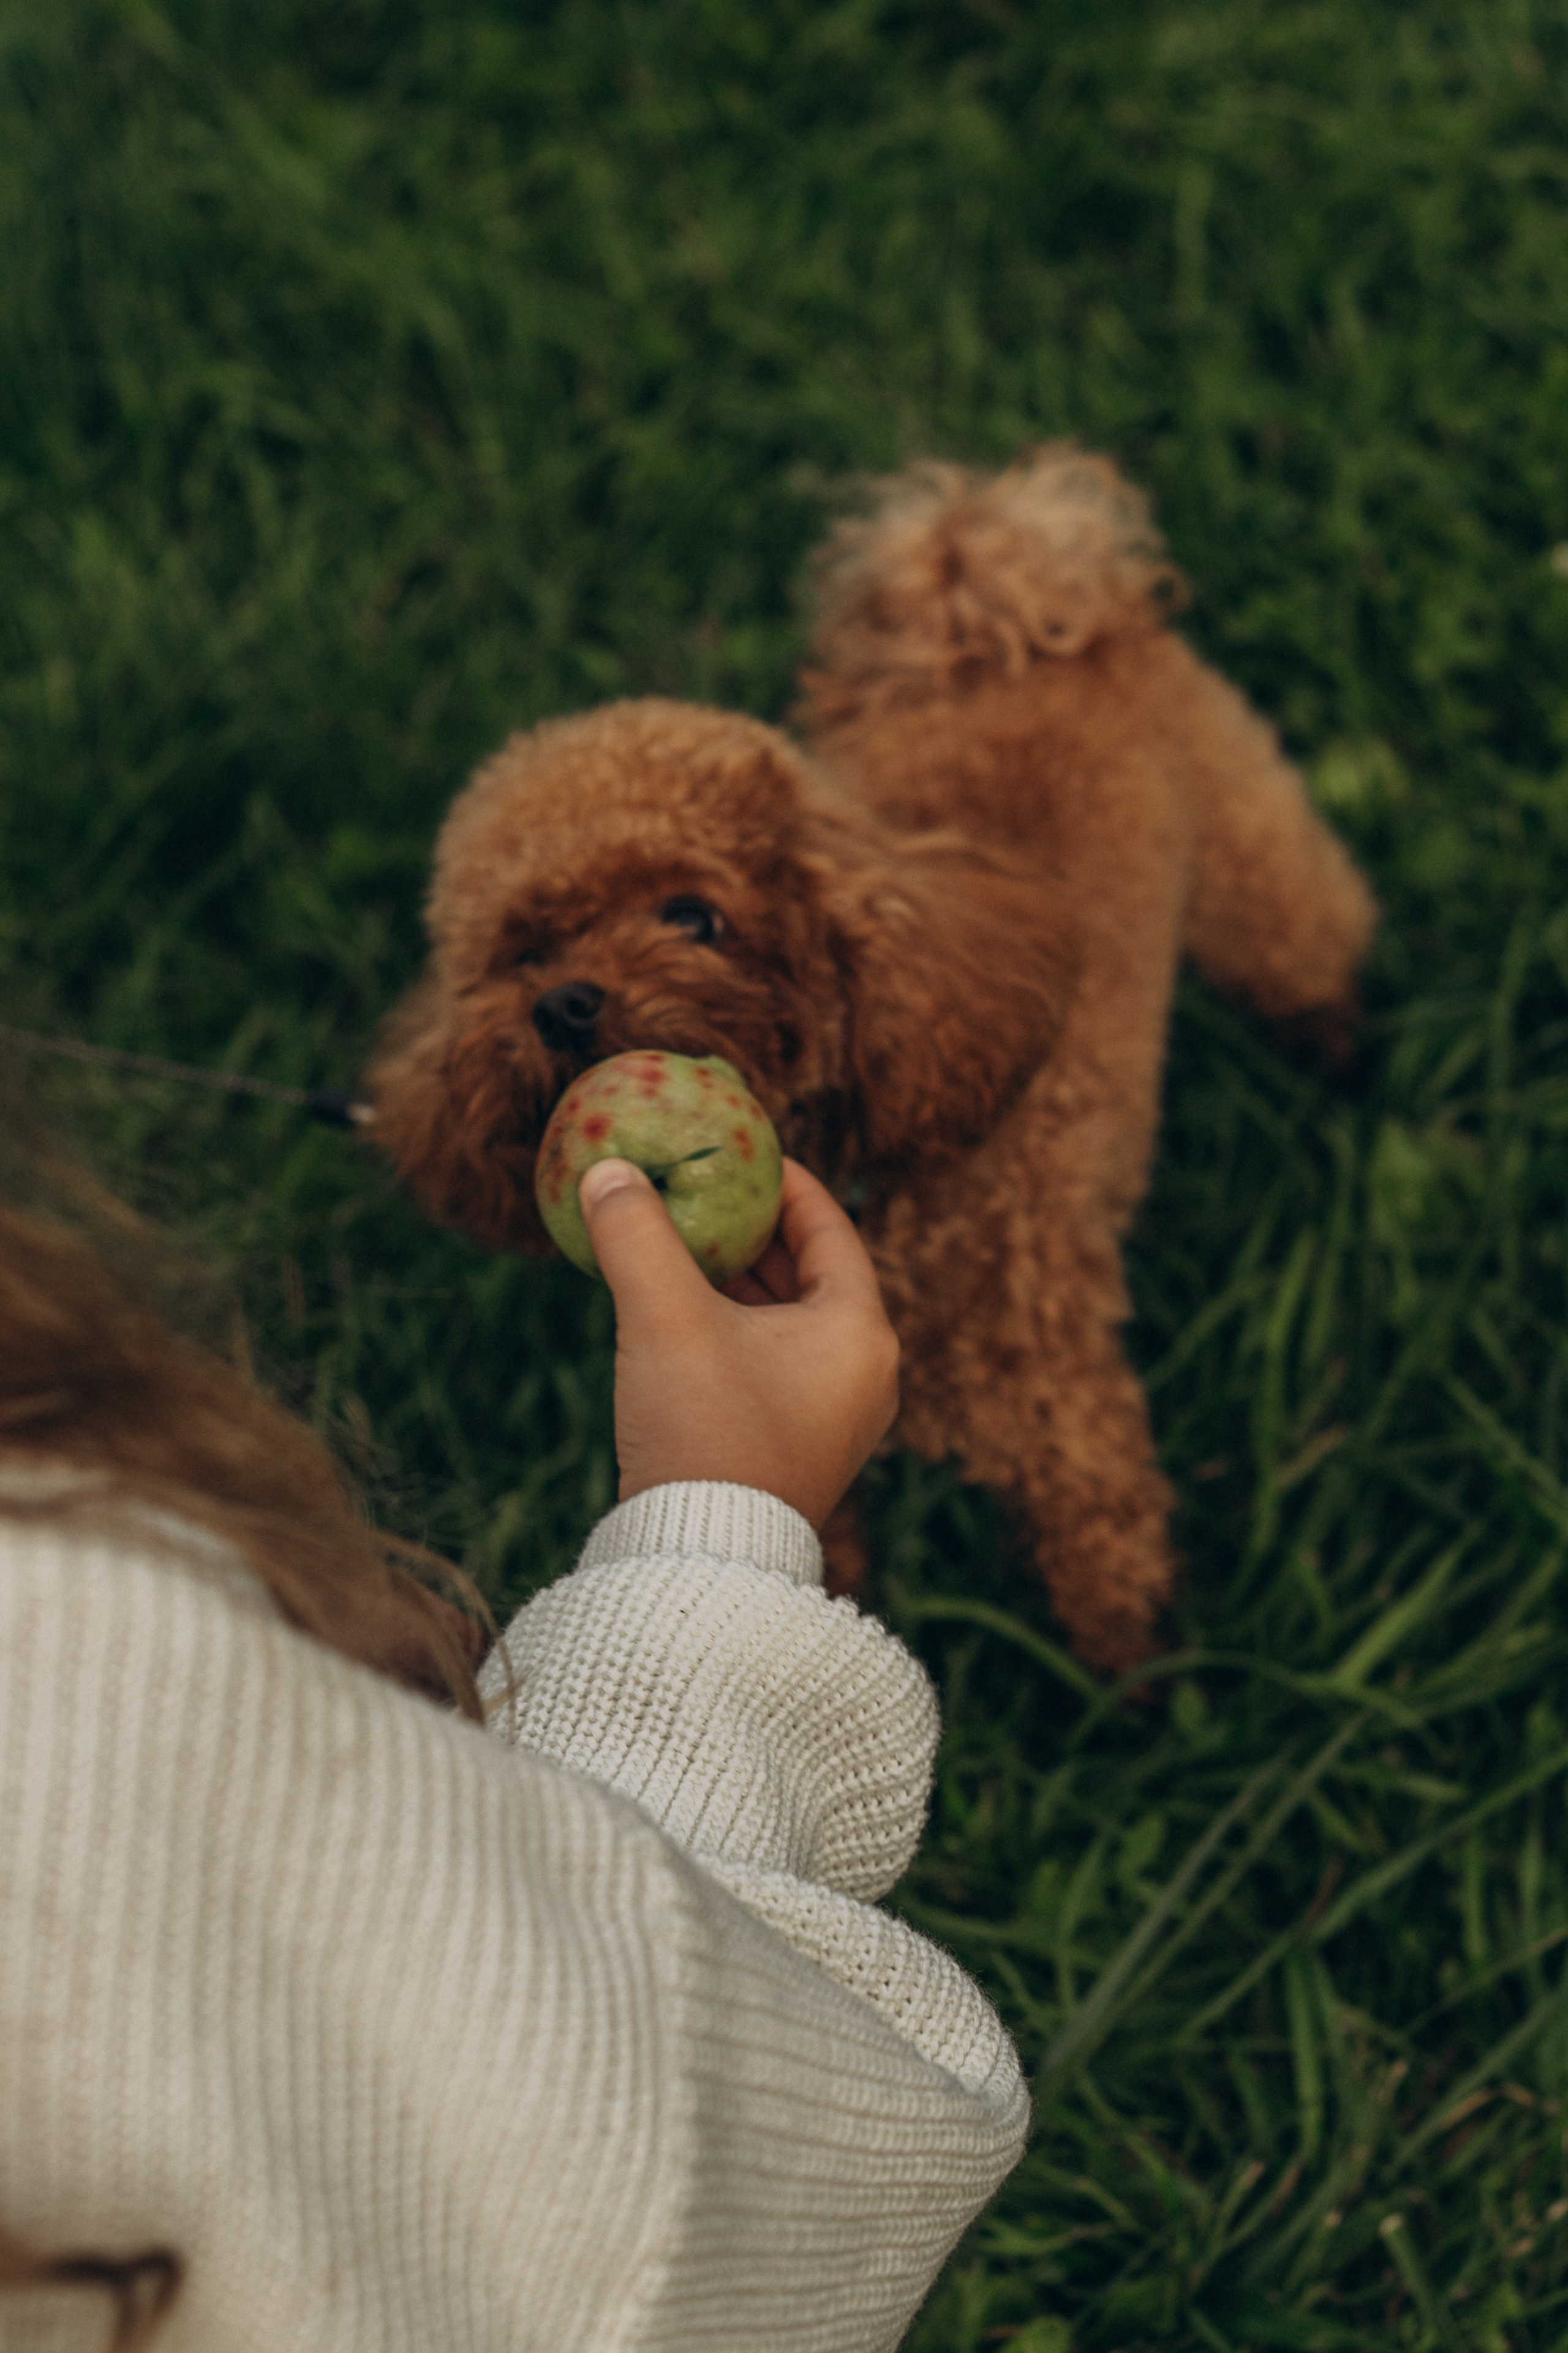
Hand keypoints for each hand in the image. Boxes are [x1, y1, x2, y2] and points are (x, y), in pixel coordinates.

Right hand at [578, 1156, 898, 1529]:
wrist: (701, 1560)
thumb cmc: (701, 1431)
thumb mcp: (665, 1317)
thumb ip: (636, 1235)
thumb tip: (605, 1169)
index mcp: (859, 1332)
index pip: (831, 1228)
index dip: (785, 1183)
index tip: (744, 1153)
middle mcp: (863, 1374)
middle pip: (812, 1274)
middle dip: (753, 1232)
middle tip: (703, 1193)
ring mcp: (834, 1417)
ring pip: (788, 1322)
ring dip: (738, 1282)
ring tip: (680, 1244)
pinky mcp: (798, 1449)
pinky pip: (772, 1364)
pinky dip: (732, 1329)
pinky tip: (677, 1314)